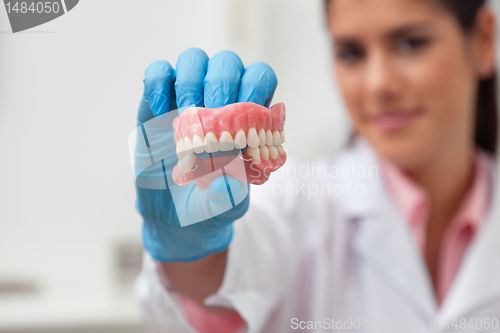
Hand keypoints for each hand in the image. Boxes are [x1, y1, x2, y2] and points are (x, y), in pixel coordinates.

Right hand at [134, 48, 277, 261]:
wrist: (176, 218)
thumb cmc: (212, 204)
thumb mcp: (228, 205)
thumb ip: (232, 194)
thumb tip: (230, 179)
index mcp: (248, 117)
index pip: (259, 78)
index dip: (256, 85)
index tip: (247, 108)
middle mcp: (219, 101)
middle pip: (226, 64)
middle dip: (223, 83)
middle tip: (216, 112)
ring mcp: (186, 100)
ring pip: (194, 60)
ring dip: (192, 79)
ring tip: (188, 112)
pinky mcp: (156, 106)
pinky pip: (158, 74)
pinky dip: (159, 82)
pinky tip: (160, 107)